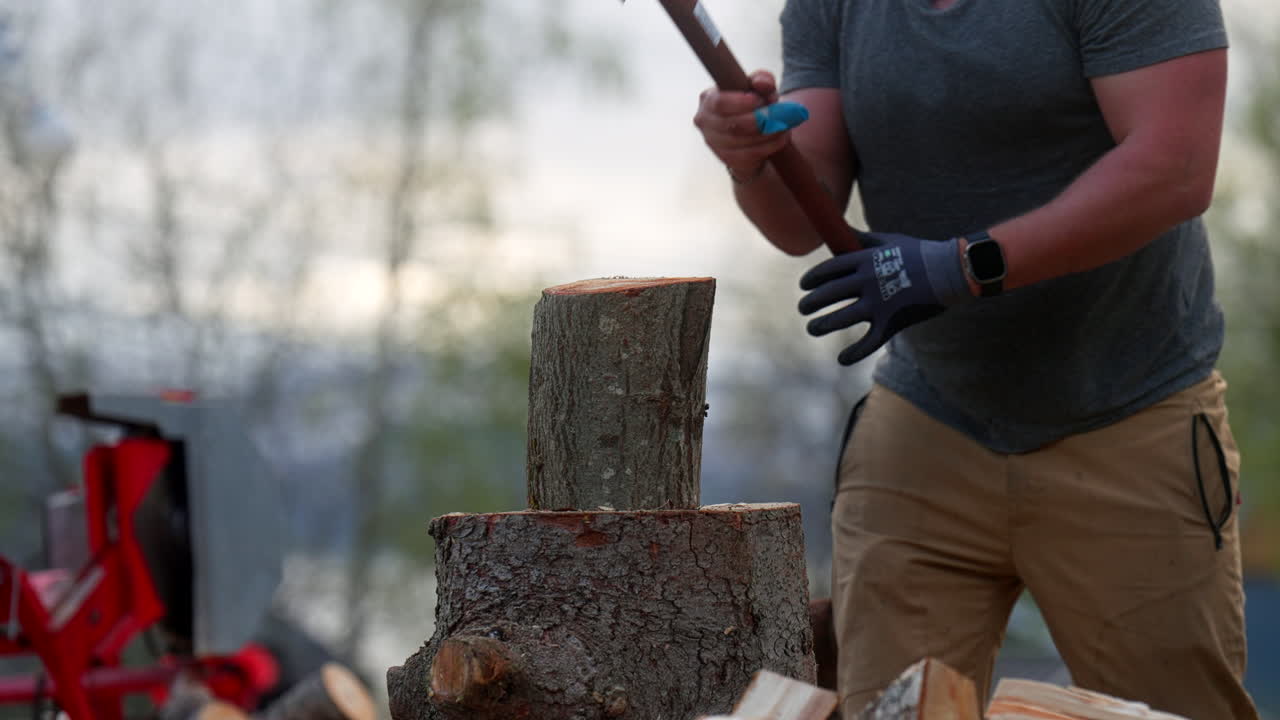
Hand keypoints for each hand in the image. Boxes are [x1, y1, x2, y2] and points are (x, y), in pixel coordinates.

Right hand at [693, 70, 807, 181]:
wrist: (749, 133)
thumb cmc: (750, 105)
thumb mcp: (758, 88)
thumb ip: (762, 80)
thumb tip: (762, 84)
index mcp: (708, 99)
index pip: (720, 103)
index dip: (741, 103)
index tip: (760, 101)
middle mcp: (705, 122)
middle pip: (733, 125)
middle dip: (760, 120)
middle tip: (779, 114)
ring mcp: (714, 143)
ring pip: (743, 142)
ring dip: (769, 133)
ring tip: (784, 124)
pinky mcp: (727, 160)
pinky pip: (750, 155)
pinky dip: (770, 146)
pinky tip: (781, 137)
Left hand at [798, 232, 973, 364]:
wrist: (951, 271)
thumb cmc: (919, 253)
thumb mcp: (889, 240)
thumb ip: (862, 239)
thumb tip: (841, 227)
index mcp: (865, 260)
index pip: (828, 270)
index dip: (811, 279)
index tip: (804, 286)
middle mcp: (868, 281)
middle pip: (829, 294)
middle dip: (810, 303)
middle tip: (803, 308)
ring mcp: (879, 303)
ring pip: (841, 318)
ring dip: (821, 325)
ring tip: (812, 328)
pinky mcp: (892, 322)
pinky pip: (868, 342)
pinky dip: (853, 353)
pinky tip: (842, 359)